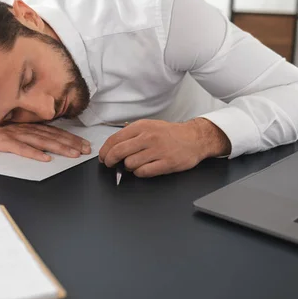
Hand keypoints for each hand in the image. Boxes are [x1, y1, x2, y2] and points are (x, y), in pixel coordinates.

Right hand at [0, 119, 90, 161]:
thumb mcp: (12, 129)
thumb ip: (27, 133)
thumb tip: (45, 142)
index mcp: (28, 126)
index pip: (54, 131)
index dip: (71, 138)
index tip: (84, 144)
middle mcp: (24, 128)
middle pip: (53, 136)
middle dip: (72, 143)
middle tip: (86, 150)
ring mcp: (14, 134)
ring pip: (42, 141)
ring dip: (59, 148)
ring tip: (73, 154)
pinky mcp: (3, 141)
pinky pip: (21, 148)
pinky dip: (34, 153)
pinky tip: (45, 158)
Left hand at [98, 118, 230, 177]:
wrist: (194, 138)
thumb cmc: (170, 133)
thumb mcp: (150, 125)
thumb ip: (132, 133)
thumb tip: (113, 145)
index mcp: (142, 126)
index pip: (115, 139)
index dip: (105, 150)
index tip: (103, 156)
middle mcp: (148, 137)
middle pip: (118, 152)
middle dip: (110, 160)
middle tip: (110, 164)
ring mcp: (157, 151)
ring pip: (130, 164)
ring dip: (128, 167)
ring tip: (134, 164)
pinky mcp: (166, 163)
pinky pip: (143, 172)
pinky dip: (139, 173)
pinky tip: (143, 169)